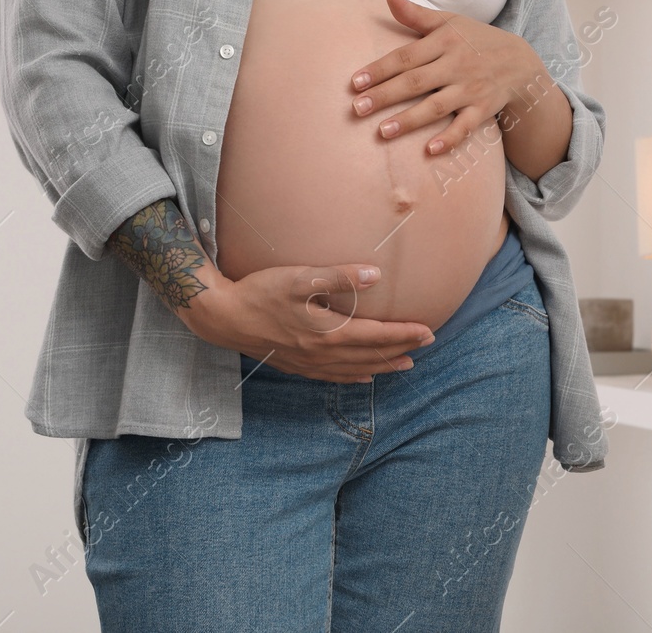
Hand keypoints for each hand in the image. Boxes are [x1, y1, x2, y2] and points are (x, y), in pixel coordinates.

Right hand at [183, 263, 435, 382]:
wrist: (223, 317)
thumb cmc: (260, 292)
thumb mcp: (299, 277)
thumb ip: (338, 277)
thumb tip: (375, 274)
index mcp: (328, 332)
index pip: (376, 336)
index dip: (404, 334)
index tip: (428, 331)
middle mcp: (322, 353)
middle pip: (370, 355)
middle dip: (401, 350)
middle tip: (427, 344)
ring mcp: (308, 363)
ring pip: (354, 369)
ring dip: (382, 366)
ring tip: (405, 364)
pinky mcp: (296, 365)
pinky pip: (332, 377)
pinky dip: (353, 377)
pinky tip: (362, 377)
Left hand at [348, 0, 541, 156]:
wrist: (520, 62)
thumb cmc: (474, 40)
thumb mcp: (448, 22)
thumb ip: (415, 14)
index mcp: (444, 41)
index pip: (406, 56)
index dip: (380, 69)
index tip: (355, 82)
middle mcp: (456, 65)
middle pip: (416, 82)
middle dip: (385, 95)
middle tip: (356, 109)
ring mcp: (470, 89)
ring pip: (436, 106)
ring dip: (409, 120)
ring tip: (382, 132)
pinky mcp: (482, 109)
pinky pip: (465, 126)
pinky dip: (450, 139)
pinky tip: (430, 150)